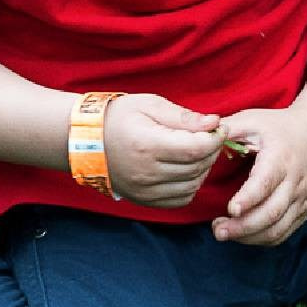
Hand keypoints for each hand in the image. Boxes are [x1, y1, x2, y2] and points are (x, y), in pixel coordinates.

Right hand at [102, 94, 223, 208]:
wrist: (87, 140)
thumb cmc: (119, 117)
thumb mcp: (150, 105)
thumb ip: (183, 117)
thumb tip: (214, 123)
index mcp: (148, 145)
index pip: (196, 148)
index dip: (215, 138)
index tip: (218, 127)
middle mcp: (147, 173)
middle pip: (197, 167)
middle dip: (212, 150)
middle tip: (210, 136)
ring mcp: (145, 190)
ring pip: (192, 185)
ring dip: (204, 168)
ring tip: (197, 151)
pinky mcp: (144, 200)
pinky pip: (180, 199)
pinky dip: (191, 185)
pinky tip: (187, 169)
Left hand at [212, 109, 306, 245]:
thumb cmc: (279, 128)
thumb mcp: (253, 120)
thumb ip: (227, 129)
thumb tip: (200, 138)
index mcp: (281, 156)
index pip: (266, 182)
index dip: (248, 198)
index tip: (230, 210)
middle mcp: (295, 181)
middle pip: (272, 212)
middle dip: (243, 227)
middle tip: (217, 230)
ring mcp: (302, 198)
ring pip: (278, 228)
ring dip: (250, 237)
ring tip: (224, 233)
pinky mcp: (304, 210)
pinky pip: (284, 233)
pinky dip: (262, 239)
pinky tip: (243, 234)